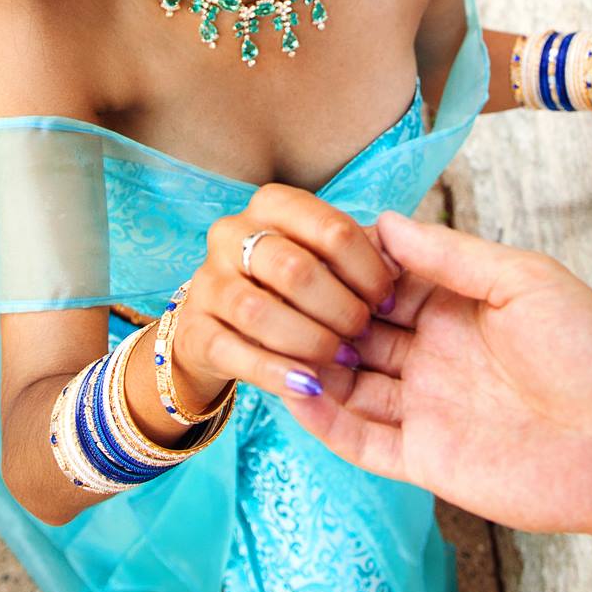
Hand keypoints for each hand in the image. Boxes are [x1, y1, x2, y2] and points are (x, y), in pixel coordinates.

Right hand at [172, 184, 396, 409]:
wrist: (230, 333)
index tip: (388, 299)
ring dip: (308, 340)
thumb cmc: (297, 289)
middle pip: (294, 268)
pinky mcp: (194, 333)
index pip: (330, 228)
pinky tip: (308, 385)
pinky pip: (232, 353)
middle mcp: (232, 234)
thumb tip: (397, 250)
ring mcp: (207, 283)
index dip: (368, 268)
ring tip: (341, 360)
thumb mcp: (330, 259)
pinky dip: (274, 372)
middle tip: (364, 333)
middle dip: (339, 307)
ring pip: (257, 311)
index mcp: (273, 206)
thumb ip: (362, 248)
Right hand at [284, 208, 591, 538]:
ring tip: (266, 338)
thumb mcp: (524, 280)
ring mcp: (426, 408)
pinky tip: (289, 392)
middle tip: (274, 291)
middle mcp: (433, 355)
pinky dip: (322, 421)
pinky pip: (359, 440)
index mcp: (457, 308)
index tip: (304, 243)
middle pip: (355, 331)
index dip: (345, 266)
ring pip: (346, 384)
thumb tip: (384, 222)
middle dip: (317, 312)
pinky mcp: (424, 459)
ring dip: (310, 364)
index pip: (383, 280)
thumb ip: (452, 255)